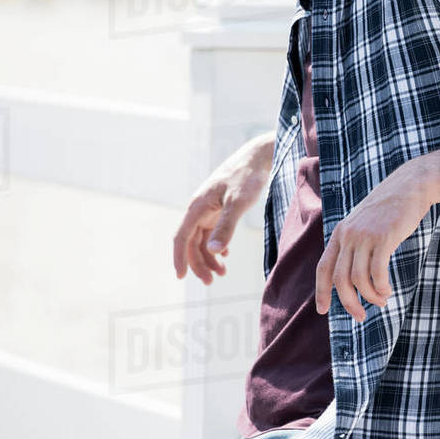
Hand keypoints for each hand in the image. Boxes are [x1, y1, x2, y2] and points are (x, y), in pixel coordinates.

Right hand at [174, 133, 273, 283]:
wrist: (259, 156)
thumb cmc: (248, 177)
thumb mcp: (238, 203)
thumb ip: (226, 227)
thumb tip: (213, 251)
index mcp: (197, 206)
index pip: (182, 237)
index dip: (180, 258)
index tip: (181, 277)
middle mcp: (199, 208)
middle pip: (192, 242)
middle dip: (199, 263)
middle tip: (212, 281)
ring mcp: (209, 208)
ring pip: (202, 238)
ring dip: (209, 256)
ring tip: (222, 272)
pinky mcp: (219, 207)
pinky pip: (212, 231)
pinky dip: (217, 245)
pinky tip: (226, 253)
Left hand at [315, 160, 433, 322]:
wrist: (411, 185)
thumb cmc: (390, 208)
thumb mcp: (365, 223)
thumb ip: (355, 243)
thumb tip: (353, 273)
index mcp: (340, 233)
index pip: (323, 268)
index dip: (321, 292)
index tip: (323, 311)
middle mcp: (349, 235)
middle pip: (340, 279)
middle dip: (348, 302)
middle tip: (360, 316)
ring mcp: (366, 236)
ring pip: (359, 279)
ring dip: (370, 297)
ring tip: (382, 301)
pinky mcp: (384, 238)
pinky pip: (377, 272)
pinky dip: (381, 287)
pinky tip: (387, 291)